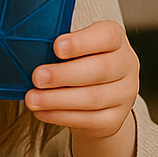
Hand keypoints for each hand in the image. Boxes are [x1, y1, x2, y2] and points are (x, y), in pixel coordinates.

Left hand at [24, 20, 138, 141]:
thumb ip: (61, 45)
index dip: (82, 42)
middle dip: (64, 74)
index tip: (56, 47)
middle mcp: (127, 65)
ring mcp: (124, 94)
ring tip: (32, 98)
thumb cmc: (83, 64)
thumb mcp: (78, 47)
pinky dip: (61, 116)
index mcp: (117, 41)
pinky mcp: (115, 119)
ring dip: (58, 99)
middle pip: (100, 69)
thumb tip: (30, 50)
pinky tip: (42, 111)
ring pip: (93, 98)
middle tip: (37, 77)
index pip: (108, 36)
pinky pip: (88, 120)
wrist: (102, 99)